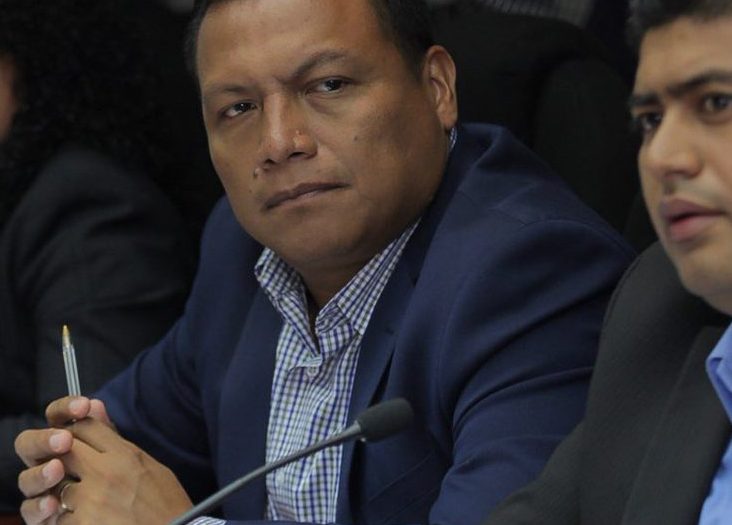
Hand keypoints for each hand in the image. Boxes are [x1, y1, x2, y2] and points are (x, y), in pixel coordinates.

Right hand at [15, 396, 109, 522]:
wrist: (124, 507)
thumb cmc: (117, 474)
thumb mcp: (114, 449)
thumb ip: (102, 429)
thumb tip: (95, 404)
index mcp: (62, 437)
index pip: (56, 416)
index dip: (65, 408)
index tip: (84, 405)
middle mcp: (46, 459)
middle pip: (30, 444)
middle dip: (44, 439)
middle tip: (64, 440)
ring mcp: (42, 487)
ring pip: (27, 478)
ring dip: (40, 473)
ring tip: (56, 469)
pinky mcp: (42, 513)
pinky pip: (31, 510)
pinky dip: (39, 507)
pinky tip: (51, 503)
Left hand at [17, 397, 192, 523]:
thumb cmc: (167, 506)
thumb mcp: (151, 467)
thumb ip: (118, 440)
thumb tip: (95, 406)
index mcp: (126, 455)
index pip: (86, 426)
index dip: (77, 432)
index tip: (80, 443)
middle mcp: (106, 473)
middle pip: (65, 451)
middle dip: (64, 460)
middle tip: (76, 474)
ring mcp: (91, 501)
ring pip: (58, 488)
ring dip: (67, 497)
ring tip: (89, 506)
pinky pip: (59, 520)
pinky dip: (70, 522)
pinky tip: (90, 522)